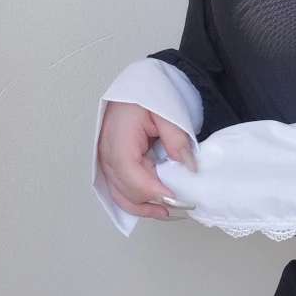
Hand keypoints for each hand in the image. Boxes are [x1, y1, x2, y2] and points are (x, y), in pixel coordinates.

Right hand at [97, 101, 197, 220]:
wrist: (136, 83)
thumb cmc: (148, 92)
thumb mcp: (167, 111)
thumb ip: (177, 140)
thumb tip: (189, 167)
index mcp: (118, 142)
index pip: (134, 178)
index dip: (157, 193)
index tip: (181, 199)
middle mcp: (107, 155)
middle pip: (128, 192)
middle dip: (155, 203)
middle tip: (184, 206)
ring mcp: (106, 161)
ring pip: (122, 196)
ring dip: (146, 208)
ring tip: (171, 212)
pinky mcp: (111, 163)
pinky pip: (121, 190)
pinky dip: (138, 200)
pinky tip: (156, 205)